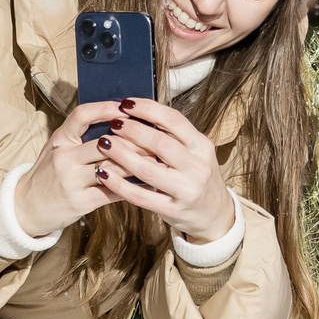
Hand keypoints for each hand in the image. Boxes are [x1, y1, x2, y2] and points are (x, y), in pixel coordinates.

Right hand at [12, 101, 145, 239]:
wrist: (26, 207)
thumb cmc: (47, 175)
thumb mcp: (57, 149)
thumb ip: (80, 136)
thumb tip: (117, 121)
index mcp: (60, 140)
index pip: (82, 115)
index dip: (106, 108)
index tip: (127, 107)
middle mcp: (64, 158)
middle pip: (105, 143)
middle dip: (134, 140)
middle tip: (156, 137)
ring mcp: (71, 181)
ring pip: (113, 167)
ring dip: (138, 163)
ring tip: (158, 158)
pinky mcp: (80, 202)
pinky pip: (113, 191)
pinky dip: (133, 187)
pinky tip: (147, 183)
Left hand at [82, 98, 238, 241]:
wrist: (215, 214)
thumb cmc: (196, 177)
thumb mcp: (195, 153)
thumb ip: (173, 137)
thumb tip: (137, 114)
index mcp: (202, 146)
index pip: (174, 121)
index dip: (148, 109)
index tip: (126, 103)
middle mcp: (197, 167)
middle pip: (160, 143)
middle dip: (132, 130)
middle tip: (113, 123)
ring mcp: (186, 190)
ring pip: (147, 169)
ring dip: (121, 154)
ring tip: (103, 143)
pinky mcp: (172, 211)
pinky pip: (140, 196)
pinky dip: (118, 184)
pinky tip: (103, 173)